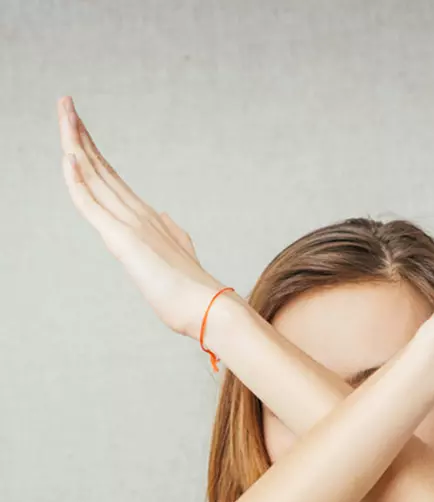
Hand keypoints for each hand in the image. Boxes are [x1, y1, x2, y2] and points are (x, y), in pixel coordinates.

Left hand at [57, 96, 227, 339]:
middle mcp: (138, 214)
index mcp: (146, 219)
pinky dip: (77, 182)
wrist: (208, 307)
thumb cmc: (193, 291)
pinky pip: (93, 206)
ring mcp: (131, 224)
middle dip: (80, 134)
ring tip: (64, 112)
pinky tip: (67, 158)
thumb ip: (171, 233)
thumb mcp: (179, 256)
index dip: (93, 151)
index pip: (111, 178)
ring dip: (75, 144)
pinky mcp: (123, 240)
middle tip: (65, 102)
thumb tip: (165, 218)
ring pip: (95, 177)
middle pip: (100, 168)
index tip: (78, 126)